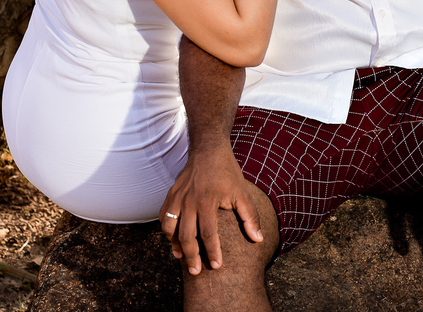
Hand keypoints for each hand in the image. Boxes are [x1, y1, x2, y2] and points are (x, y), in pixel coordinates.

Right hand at [159, 146, 263, 274]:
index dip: (212, 252)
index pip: (208, 233)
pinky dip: (166, 231)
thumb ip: (250, 217)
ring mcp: (178, 197)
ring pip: (170, 228)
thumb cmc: (227, 172)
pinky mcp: (171, 194)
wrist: (208, 150)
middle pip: (186, 235)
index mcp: (207, 200)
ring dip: (175, 245)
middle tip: (196, 272)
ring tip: (181, 258)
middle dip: (191, 256)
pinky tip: (173, 240)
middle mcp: (189, 200)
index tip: (216, 266)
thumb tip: (258, 240)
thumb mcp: (242, 193)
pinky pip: (164, 217)